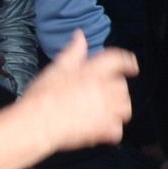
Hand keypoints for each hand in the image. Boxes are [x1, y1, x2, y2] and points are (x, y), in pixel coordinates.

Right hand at [22, 30, 136, 153]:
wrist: (35, 123)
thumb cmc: (41, 96)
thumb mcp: (56, 69)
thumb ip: (73, 52)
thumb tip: (80, 36)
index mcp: (93, 70)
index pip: (117, 59)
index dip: (127, 61)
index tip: (132, 66)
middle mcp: (104, 87)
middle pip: (122, 86)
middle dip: (116, 92)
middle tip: (103, 97)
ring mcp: (106, 108)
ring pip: (125, 107)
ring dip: (118, 111)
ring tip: (105, 114)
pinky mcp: (103, 127)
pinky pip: (117, 130)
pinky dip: (112, 131)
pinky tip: (102, 132)